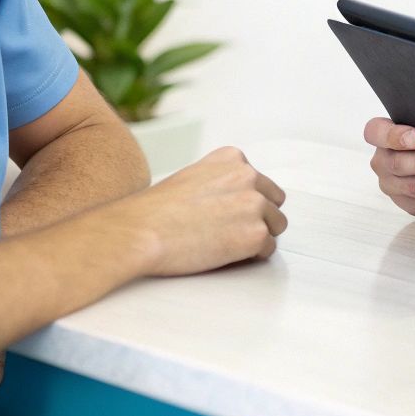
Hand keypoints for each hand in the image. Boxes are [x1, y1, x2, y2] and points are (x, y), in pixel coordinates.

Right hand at [118, 146, 287, 274]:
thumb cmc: (155, 212)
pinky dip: (250, 257)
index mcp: (232, 158)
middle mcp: (248, 176)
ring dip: (256, 237)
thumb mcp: (192, 177)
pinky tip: (224, 256)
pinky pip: (267, 250)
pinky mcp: (256, 234)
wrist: (139, 232)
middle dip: (258, 218)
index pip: (259, 182)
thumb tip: (236, 201)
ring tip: (224, 245)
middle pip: (274, 202)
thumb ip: (220, 182)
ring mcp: (254, 204)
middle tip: (228, 232)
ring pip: (276, 226)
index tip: (224, 214)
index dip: (244, 202)